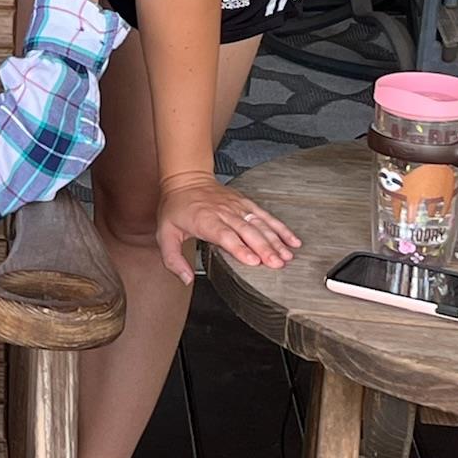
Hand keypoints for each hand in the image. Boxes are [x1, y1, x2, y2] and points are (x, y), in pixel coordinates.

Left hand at [156, 173, 301, 286]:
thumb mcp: (164, 234)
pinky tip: (292, 240)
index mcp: (205, 220)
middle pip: (247, 232)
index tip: (254, 261)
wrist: (186, 179)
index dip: (240, 248)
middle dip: (264, 248)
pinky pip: (265, 215)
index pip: (225, 236)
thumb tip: (185, 279)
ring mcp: (237, 207)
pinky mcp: (246, 203)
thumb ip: (173, 259)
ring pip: (260, 224)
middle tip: (277, 264)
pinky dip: (280, 227)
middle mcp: (224, 213)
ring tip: (287, 256)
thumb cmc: (176, 207)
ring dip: (276, 240)